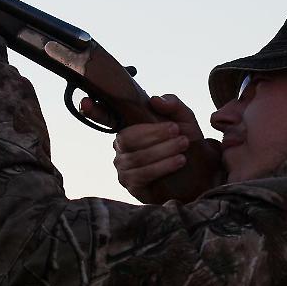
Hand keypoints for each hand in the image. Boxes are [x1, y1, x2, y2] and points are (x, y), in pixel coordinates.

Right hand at [81, 94, 216, 201]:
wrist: (201, 171)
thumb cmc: (185, 141)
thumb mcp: (184, 119)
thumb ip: (173, 105)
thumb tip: (154, 100)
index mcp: (128, 126)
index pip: (105, 116)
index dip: (94, 110)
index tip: (85, 102)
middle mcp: (120, 146)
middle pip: (126, 138)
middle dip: (153, 134)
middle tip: (178, 132)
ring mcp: (123, 167)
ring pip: (135, 157)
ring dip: (162, 150)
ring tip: (183, 146)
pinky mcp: (132, 185)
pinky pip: (140, 175)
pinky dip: (161, 166)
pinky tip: (178, 161)